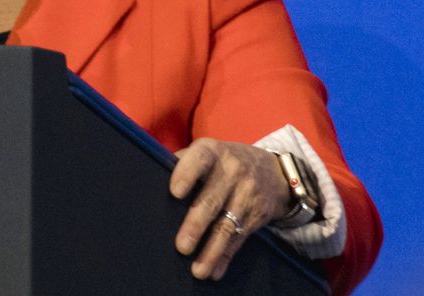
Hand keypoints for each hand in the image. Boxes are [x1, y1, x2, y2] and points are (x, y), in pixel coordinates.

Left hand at [169, 138, 288, 281]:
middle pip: (211, 200)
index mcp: (212, 152)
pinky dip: (226, 256)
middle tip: (182, 246)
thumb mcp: (208, 152)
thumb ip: (184, 163)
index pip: (199, 160)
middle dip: (196, 225)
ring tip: (198, 270)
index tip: (175, 192)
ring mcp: (247, 193)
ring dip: (212, 250)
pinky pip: (240, 238)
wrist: (273, 171)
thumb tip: (151, 178)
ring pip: (227, 225)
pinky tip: (215, 270)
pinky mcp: (258, 214)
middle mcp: (232, 171)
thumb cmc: (224, 163)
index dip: (187, 175)